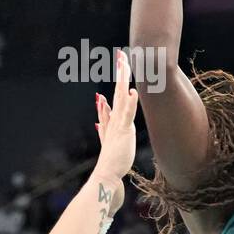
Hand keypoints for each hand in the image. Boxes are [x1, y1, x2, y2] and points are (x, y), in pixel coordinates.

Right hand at [94, 49, 137, 212]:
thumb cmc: (111, 165)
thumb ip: (104, 127)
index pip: (115, 98)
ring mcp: (118, 124)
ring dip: (122, 80)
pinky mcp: (123, 132)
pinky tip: (133, 90)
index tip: (120, 67)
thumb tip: (100, 116)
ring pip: (121, 97)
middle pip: (117, 92)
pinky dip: (129, 102)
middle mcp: (114, 120)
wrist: (106, 178)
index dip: (117, 82)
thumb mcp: (109, 144)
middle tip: (121, 55)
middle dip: (120, 73)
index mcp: (113, 123)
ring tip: (124, 63)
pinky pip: (127, 114)